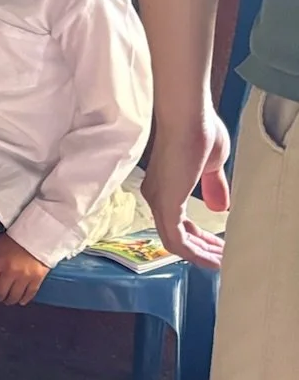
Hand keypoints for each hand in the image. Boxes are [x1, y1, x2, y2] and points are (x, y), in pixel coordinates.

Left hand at [0, 232, 48, 305]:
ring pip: (14, 296)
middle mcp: (10, 272)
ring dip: (9, 300)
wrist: (37, 234)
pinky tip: (20, 301)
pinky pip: (29, 294)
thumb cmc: (14, 239)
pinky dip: (24, 300)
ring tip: (8, 300)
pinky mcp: (37, 278)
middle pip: (1, 293)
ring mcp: (24, 276)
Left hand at [142, 100, 229, 268]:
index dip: (199, 235)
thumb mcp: (211, 165)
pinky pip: (178, 241)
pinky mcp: (165, 206)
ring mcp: (158, 202)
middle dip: (201, 248)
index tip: (217, 244)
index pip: (179, 220)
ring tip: (222, 261)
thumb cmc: (199, 131)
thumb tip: (219, 208)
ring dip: (200, 254)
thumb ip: (212, 187)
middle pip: (177, 234)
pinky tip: (214, 258)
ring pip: (176, 242)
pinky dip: (196, 253)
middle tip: (222, 256)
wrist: (189, 117)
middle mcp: (156, 197)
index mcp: (165, 186)